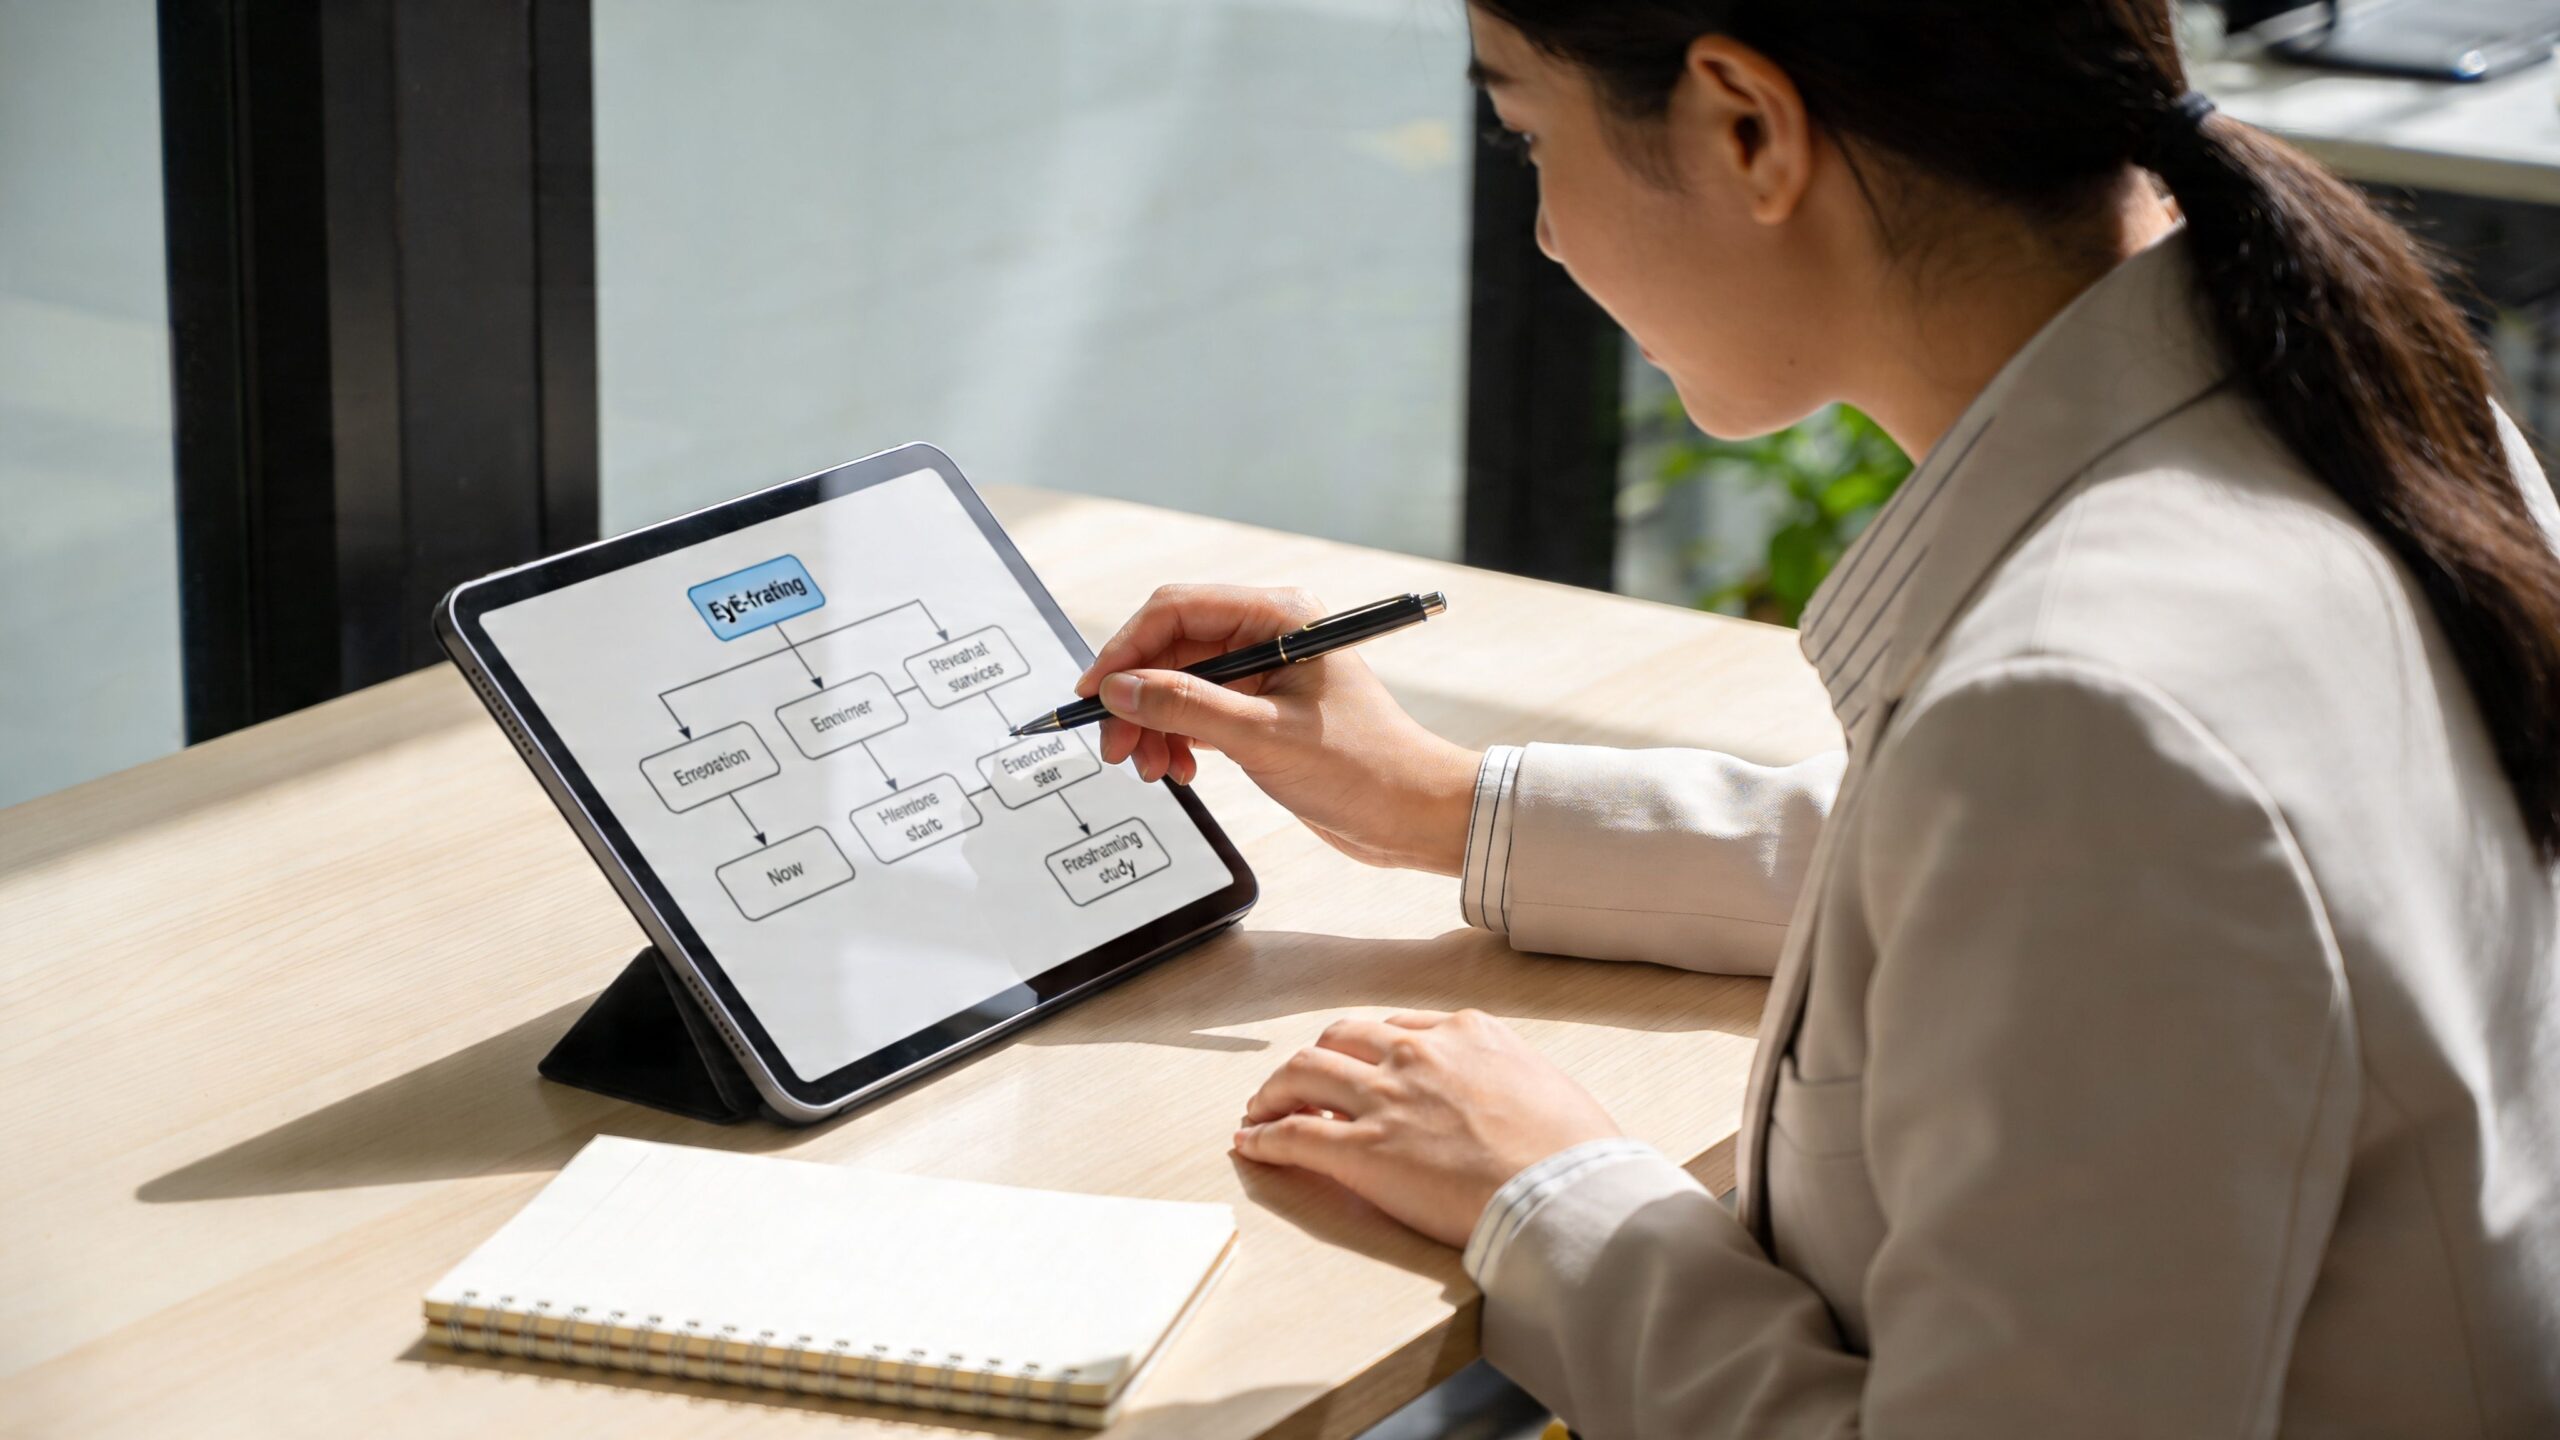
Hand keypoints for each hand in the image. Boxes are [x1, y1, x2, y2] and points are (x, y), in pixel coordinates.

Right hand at [1078, 585, 1481, 873]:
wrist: (1415, 815)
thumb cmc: (1366, 767)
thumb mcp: (1265, 738)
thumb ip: (1187, 708)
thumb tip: (1120, 689)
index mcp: (1280, 617)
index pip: (1177, 610)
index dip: (1126, 649)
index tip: (1095, 694)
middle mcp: (1270, 635)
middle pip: (1171, 649)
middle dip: (1137, 698)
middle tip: (1116, 749)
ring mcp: (1265, 675)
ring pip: (1178, 685)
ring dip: (1154, 725)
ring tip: (1151, 768)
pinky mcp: (1262, 712)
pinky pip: (1197, 713)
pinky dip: (1178, 739)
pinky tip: (1180, 769)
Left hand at [1231, 1009, 1621, 1247]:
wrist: (1567, 1189)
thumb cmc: (1576, 1151)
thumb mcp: (1546, 1083)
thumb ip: (1510, 1076)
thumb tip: (1507, 1095)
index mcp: (1466, 1032)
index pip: (1394, 1027)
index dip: (1363, 1047)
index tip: (1353, 1062)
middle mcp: (1417, 1054)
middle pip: (1339, 1039)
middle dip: (1314, 1059)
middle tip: (1298, 1084)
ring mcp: (1386, 1099)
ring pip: (1303, 1073)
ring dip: (1274, 1090)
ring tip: (1260, 1109)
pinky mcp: (1364, 1151)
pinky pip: (1296, 1134)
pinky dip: (1265, 1137)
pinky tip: (1250, 1144)